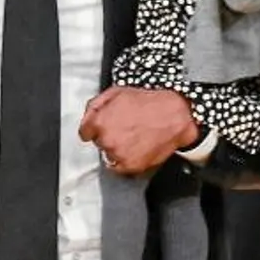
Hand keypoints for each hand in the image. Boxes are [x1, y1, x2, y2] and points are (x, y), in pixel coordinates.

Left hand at [78, 87, 200, 174]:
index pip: (85, 132)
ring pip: (109, 155)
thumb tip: (88, 116)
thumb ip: (96, 104)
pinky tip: (136, 147)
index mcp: (100, 122)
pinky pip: (120, 167)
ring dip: (116, 149)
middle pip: (99, 143)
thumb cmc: (149, 102)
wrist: (174, 116)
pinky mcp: (130, 166)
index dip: (93, 129)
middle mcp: (107, 140)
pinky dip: (126, 159)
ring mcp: (118, 154)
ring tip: (133, 137)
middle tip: (124, 128)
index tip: (99, 129)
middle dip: (108, 136)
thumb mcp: (118, 92)